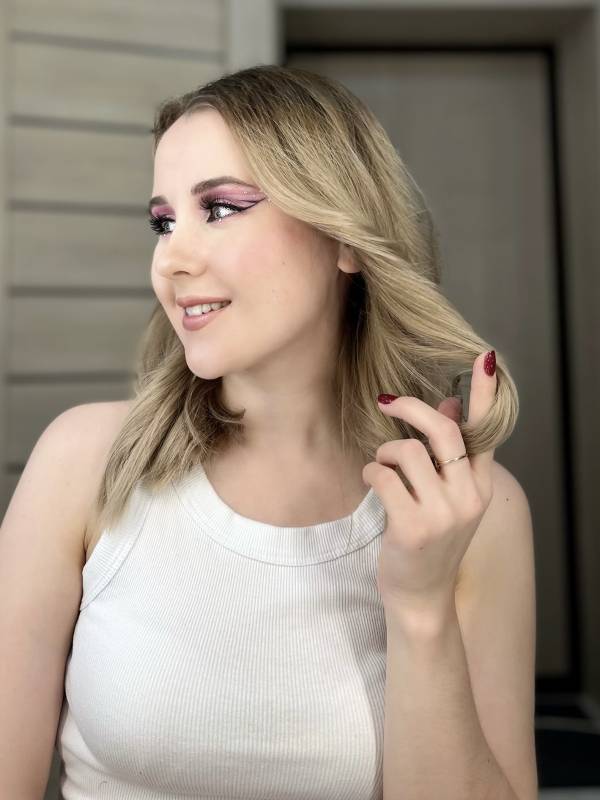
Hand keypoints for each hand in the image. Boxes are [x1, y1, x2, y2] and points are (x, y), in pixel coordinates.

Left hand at [362, 351, 497, 620]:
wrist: (421, 597)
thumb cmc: (430, 541)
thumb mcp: (448, 498)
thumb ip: (450, 453)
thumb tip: (448, 404)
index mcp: (481, 486)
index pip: (485, 431)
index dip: (483, 394)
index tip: (483, 359)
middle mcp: (468, 497)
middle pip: (441, 430)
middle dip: (410, 409)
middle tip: (387, 400)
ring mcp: (443, 514)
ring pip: (406, 451)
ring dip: (384, 452)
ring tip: (381, 467)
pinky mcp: (413, 527)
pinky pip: (384, 476)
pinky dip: (372, 472)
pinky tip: (372, 482)